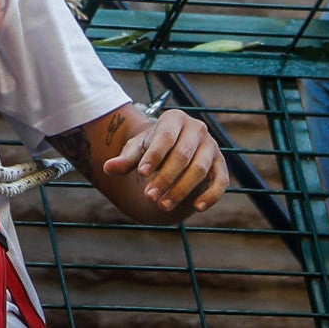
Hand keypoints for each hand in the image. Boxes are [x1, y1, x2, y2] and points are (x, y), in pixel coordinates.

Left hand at [101, 105, 226, 222]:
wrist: (173, 150)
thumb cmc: (153, 148)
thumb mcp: (137, 150)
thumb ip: (125, 159)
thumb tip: (107, 168)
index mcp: (175, 119)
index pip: (166, 137)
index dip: (154, 156)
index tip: (141, 173)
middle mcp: (197, 129)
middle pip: (182, 155)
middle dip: (164, 178)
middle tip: (148, 196)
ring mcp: (212, 146)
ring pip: (199, 170)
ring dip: (181, 189)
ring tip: (162, 205)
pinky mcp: (221, 165)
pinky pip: (221, 181)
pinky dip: (211, 195)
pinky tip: (197, 208)